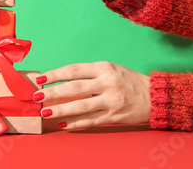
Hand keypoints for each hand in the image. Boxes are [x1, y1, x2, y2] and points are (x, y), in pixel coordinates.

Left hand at [34, 61, 149, 129]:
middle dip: (53, 93)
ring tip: (45, 112)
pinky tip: (63, 125)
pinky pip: (91, 121)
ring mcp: (111, 101)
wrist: (154, 96)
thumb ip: (88, 75)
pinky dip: (75, 123)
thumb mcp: (109, 70)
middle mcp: (107, 83)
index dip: (55, 74)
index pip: (74, 70)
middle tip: (37, 97)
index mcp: (104, 68)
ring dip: (61, 110)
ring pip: (81, 106)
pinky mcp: (114, 116)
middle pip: (74, 88)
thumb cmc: (127, 81)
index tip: (41, 79)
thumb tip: (60, 82)